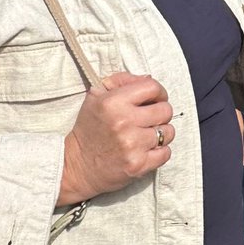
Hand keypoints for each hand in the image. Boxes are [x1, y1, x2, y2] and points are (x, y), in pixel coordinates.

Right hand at [58, 72, 173, 205]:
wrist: (75, 167)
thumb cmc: (89, 129)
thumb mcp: (96, 97)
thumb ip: (122, 81)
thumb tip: (148, 78)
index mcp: (113, 102)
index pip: (153, 87)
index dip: (158, 92)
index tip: (154, 99)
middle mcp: (124, 122)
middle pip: (165, 110)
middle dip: (160, 113)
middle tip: (150, 119)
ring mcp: (132, 145)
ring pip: (168, 132)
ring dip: (161, 133)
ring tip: (147, 135)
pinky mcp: (137, 166)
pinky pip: (166, 153)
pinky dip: (160, 151)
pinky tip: (147, 150)